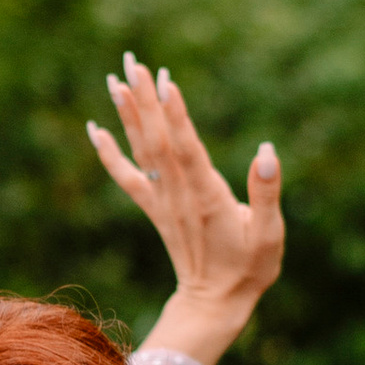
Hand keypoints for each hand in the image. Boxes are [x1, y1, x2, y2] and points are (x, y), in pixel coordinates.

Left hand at [85, 54, 284, 364]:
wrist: (214, 303)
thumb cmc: (249, 269)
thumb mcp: (269, 235)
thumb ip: (266, 193)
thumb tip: (266, 152)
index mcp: (207, 197)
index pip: (187, 149)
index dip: (175, 115)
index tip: (164, 82)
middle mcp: (179, 195)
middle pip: (157, 140)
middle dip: (145, 100)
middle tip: (133, 62)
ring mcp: (163, 201)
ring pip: (141, 150)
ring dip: (128, 114)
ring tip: (115, 79)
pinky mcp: (155, 208)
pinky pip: (127, 176)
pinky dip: (109, 152)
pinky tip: (96, 129)